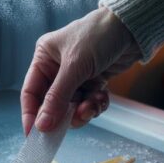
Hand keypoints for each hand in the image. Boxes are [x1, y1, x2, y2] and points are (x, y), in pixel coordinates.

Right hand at [21, 7, 139, 133]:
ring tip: (93, 106)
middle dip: (64, 114)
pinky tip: (102, 97)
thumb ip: (57, 98)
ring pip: (72, 107)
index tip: (33, 136)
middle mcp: (57, 69)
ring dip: (83, 110)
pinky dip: (95, 104)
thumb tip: (41, 126)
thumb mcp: (74, 67)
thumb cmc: (98, 36)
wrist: (133, 26)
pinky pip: (88, 102)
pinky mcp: (93, 81)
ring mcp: (75, 76)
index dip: (30, 115)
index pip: (30, 93)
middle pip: (52, 104)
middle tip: (75, 121)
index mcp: (44, 59)